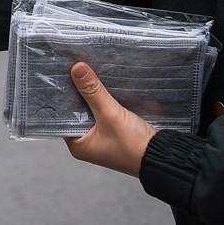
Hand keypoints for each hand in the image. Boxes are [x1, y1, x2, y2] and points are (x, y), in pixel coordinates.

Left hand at [63, 61, 156, 176]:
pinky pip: (102, 111)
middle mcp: (86, 142)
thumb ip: (93, 91)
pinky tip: (101, 84)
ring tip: (85, 72)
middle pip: (76, 110)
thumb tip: (77, 69)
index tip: (60, 74)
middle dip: (76, 92)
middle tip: (72, 68)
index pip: (61, 114)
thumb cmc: (134, 146)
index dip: (62, 95)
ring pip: (90, 109)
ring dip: (90, 94)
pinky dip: (102, 99)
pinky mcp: (113, 131)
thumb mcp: (110, 115)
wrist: (163, 157)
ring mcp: (100, 137)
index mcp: (78, 144)